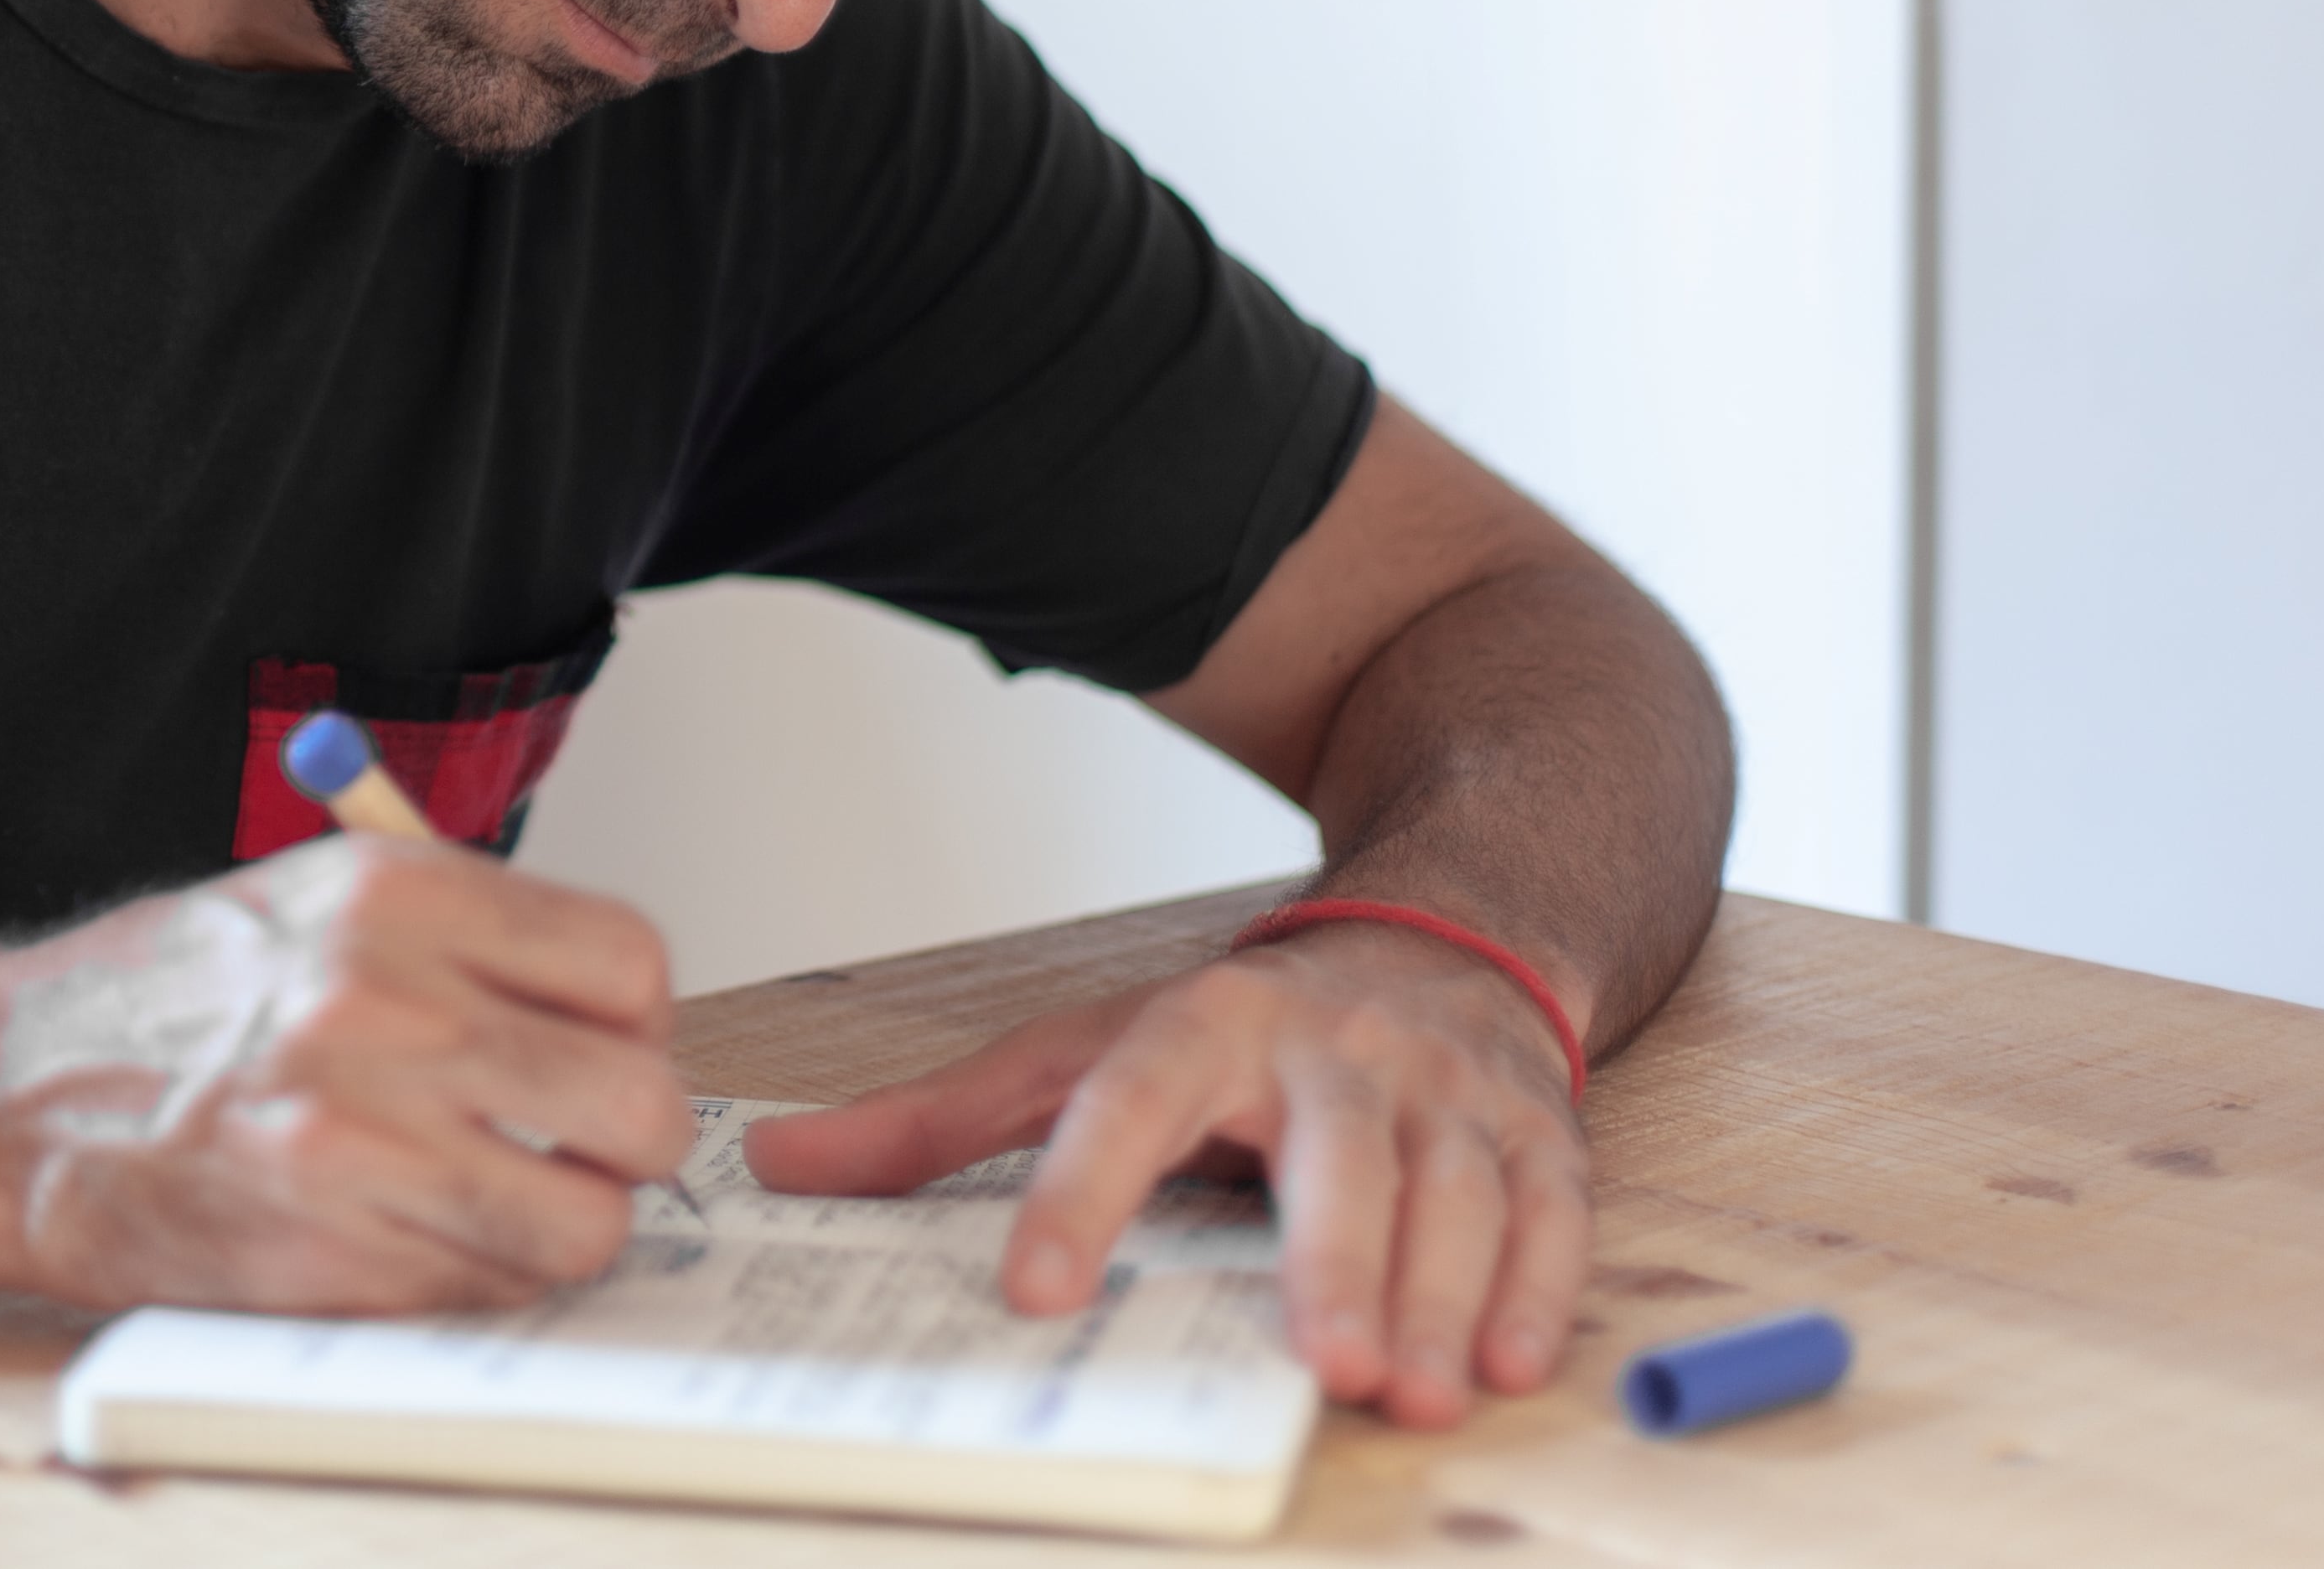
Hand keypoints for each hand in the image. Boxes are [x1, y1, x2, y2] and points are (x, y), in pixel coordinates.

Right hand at [0, 837, 694, 1314]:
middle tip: (578, 1142)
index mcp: (396, 894)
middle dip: (626, 1137)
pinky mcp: (331, 1247)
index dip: (636, 1021)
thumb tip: (616, 1006)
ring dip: (564, 1223)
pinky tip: (416, 1232)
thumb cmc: (164, 1001)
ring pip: (587, 1219)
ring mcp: (360, 1135)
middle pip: (639, 1100)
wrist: (7, 1098)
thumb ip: (464, 936)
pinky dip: (479, 1276)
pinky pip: (492, 1287)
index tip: (603, 1045)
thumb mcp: (315, 898)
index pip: (630, 963)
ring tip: (502, 1198)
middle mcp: (387, 1003)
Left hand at [741, 922, 1588, 1426]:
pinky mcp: (1539, 1132)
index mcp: (1204, 1027)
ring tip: (1414, 1390)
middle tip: (1322, 1360)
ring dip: (1443, 1296)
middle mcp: (1333, 1051)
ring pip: (1453, 1191)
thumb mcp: (1082, 1050)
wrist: (1438, 933)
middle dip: (1334, 1259)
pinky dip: (1540, 1288)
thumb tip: (771, 1164)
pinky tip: (1514, 1364)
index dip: (1080, 1190)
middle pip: (1333, 1153)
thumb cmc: (1240, 1029)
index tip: (1038, 1287)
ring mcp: (1446, 1091)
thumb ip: (938, 1121)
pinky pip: (1553, 1209)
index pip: (1129, 1102)